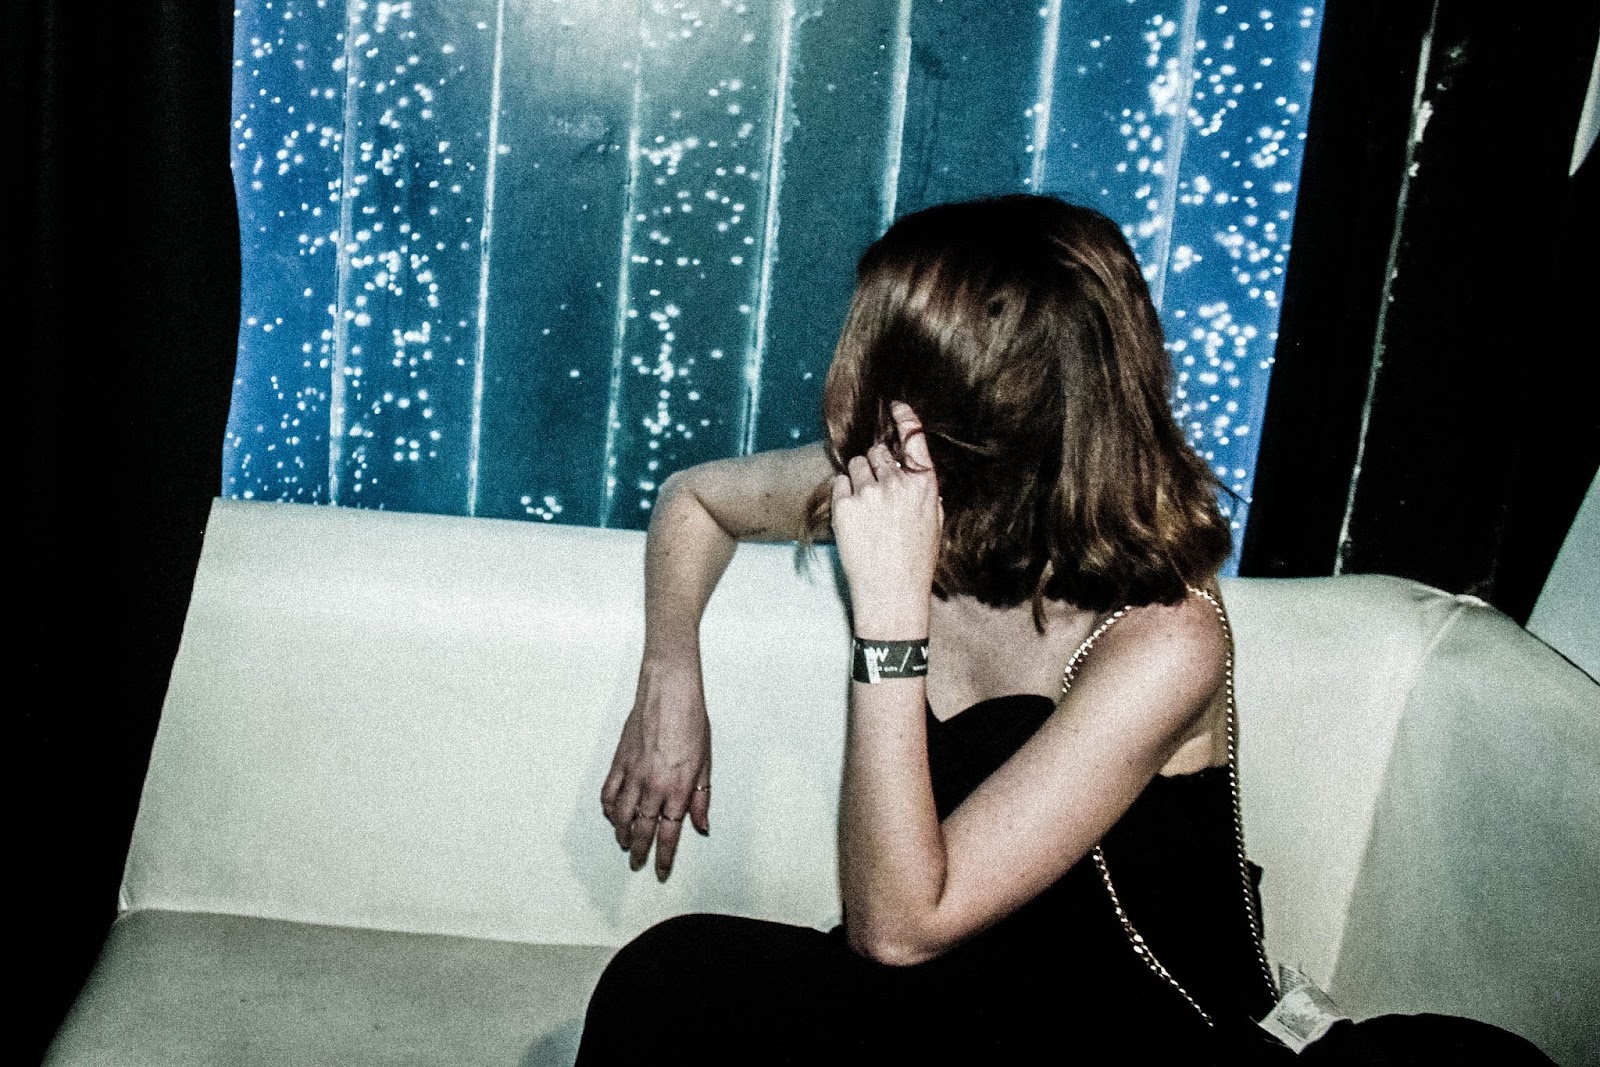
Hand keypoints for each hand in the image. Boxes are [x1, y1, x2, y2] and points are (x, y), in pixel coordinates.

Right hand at [600, 655, 711, 880]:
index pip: (669, 833)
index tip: (660, 870)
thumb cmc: (692, 723)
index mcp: (678, 788)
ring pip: (622, 816)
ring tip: (626, 843)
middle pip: (643, 830)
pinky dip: (609, 810)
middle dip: (641, 851)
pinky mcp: (618, 762)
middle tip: (638, 864)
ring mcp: (633, 775)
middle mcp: (653, 786)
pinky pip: (609, 794)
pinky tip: (613, 816)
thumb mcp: (706, 762)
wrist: (668, 693)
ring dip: (622, 834)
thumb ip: (701, 797)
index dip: (663, 856)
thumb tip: (701, 826)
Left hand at [830, 401, 942, 635]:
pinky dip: (843, 496)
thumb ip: (924, 490)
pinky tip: (854, 518)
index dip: (904, 418)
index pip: (914, 438)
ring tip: (866, 509)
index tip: (895, 406)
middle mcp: (897, 484)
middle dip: (877, 465)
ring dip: (858, 479)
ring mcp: (869, 494)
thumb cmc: (915, 561)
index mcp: (924, 485)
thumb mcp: (934, 521)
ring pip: (856, 465)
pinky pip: (839, 484)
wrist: (891, 592)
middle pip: (878, 452)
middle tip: (878, 492)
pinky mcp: (845, 507)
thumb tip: (911, 468)